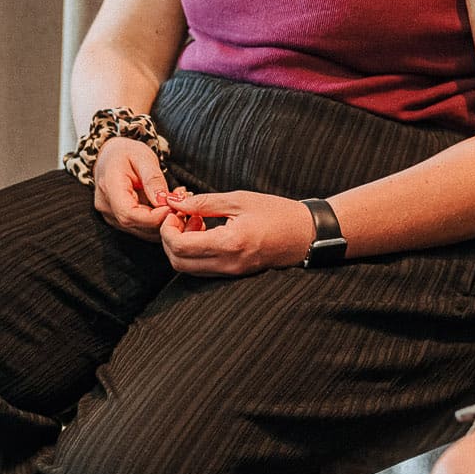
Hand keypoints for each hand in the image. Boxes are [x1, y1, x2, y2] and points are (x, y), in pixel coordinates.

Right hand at [92, 137, 175, 239]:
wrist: (110, 155)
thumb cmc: (125, 153)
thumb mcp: (142, 157)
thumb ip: (153, 179)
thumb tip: (164, 201)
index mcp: (109, 187)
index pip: (129, 214)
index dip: (154, 216)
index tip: (172, 206)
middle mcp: (106, 206)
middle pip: (137, 225)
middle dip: (163, 218)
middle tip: (181, 200)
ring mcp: (111, 215)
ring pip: (141, 230)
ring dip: (162, 221)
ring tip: (175, 200)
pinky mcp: (118, 220)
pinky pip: (141, 228)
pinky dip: (157, 221)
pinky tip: (166, 206)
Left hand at [157, 189, 314, 276]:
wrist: (307, 234)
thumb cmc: (277, 213)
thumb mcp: (239, 200)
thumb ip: (203, 202)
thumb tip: (173, 202)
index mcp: (230, 244)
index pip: (179, 246)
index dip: (167, 229)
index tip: (174, 211)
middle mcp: (228, 264)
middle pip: (178, 262)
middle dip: (169, 238)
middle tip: (180, 216)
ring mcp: (231, 272)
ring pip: (188, 268)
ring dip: (181, 246)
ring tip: (195, 221)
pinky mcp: (234, 273)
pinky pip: (202, 268)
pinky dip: (194, 252)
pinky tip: (205, 231)